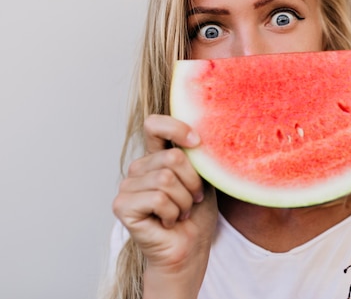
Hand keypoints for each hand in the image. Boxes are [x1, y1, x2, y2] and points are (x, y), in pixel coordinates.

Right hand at [112, 114, 217, 296]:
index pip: (155, 125)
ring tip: (181, 212)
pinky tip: (168, 222)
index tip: (197, 143)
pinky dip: (172, 212)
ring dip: (183, 201)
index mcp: (156, 156)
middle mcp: (139, 168)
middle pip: (172, 158)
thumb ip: (195, 156)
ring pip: (165, 179)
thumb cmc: (196, 215)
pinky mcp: (122, 206)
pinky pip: (157, 198)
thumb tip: (199, 137)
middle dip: (192, 182)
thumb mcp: (203, 178)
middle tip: (193, 199)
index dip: (176, 128)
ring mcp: (127, 186)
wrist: (189, 249)